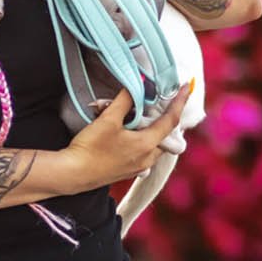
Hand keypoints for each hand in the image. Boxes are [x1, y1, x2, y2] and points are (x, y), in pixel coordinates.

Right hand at [60, 84, 191, 193]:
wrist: (73, 174)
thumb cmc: (91, 147)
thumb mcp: (108, 120)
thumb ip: (125, 101)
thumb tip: (135, 87)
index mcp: (147, 145)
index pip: (171, 120)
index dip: (180, 102)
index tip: (187, 86)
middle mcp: (147, 158)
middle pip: (165, 134)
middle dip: (166, 116)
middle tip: (163, 100)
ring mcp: (138, 167)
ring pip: (154, 144)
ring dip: (152, 129)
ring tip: (143, 115)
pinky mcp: (128, 170)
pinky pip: (144, 152)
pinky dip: (142, 139)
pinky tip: (130, 133)